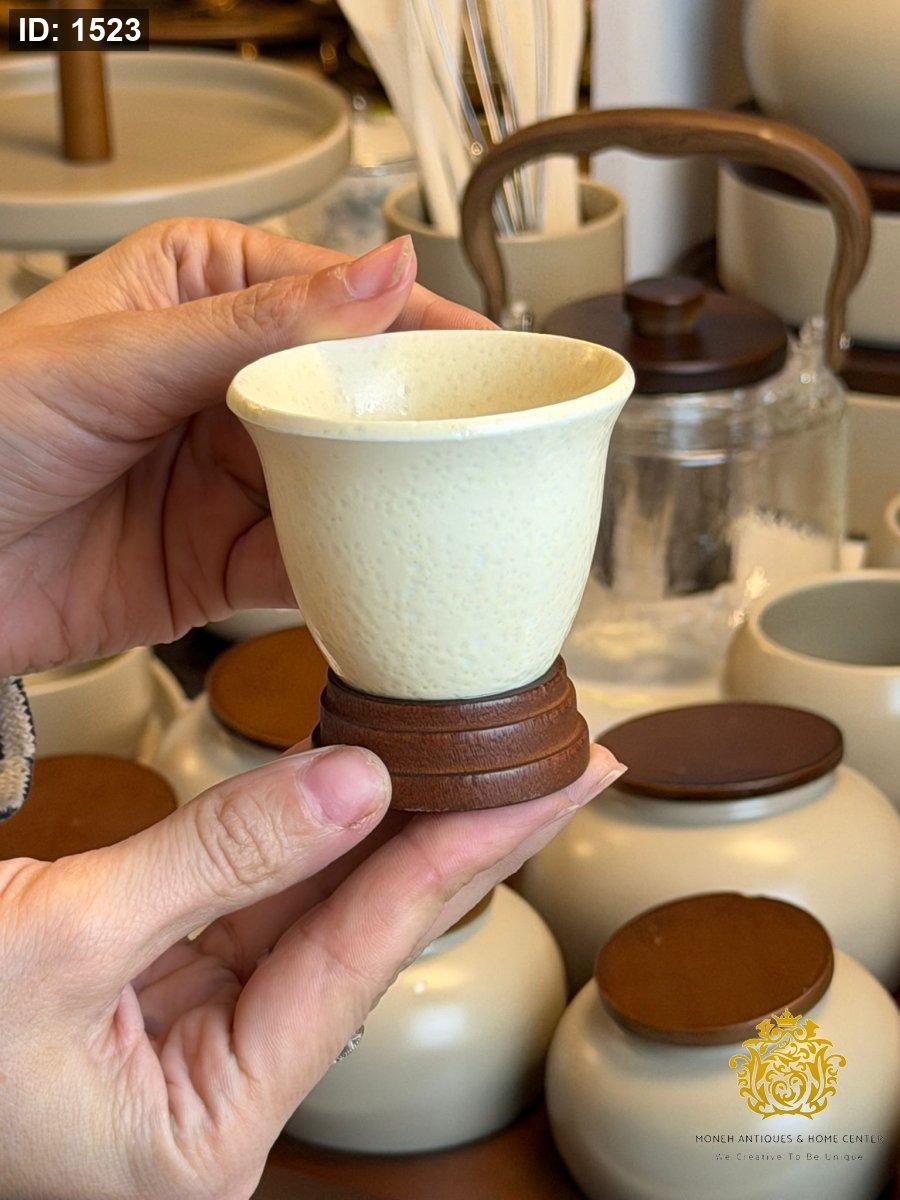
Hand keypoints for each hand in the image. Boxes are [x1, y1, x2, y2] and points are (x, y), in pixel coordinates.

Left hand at [0, 219, 491, 677]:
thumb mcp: (119, 356)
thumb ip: (259, 325)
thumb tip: (379, 269)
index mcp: (199, 295)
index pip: (332, 298)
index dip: (416, 323)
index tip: (487, 353)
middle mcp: (224, 382)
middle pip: (350, 396)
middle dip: (415, 419)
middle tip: (486, 437)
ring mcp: (229, 473)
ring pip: (341, 481)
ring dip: (390, 498)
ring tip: (455, 503)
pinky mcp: (223, 557)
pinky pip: (307, 560)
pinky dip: (348, 568)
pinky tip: (385, 565)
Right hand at [0, 741, 623, 1199]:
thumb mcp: (63, 944)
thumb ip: (219, 860)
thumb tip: (353, 786)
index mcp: (204, 1131)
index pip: (366, 954)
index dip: (462, 853)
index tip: (546, 785)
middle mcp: (218, 1084)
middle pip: (369, 932)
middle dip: (472, 842)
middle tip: (567, 768)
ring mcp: (193, 1027)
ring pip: (319, 904)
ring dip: (399, 827)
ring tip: (492, 760)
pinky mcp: (163, 974)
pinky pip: (257, 892)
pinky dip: (311, 831)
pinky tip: (371, 782)